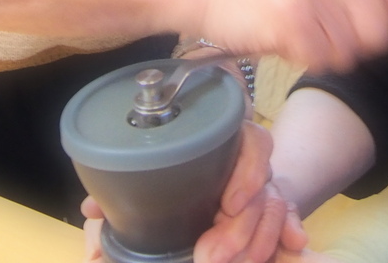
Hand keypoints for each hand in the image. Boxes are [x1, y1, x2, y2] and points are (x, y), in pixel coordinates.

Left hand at [81, 123, 314, 262]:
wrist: (213, 158)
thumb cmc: (177, 159)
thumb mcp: (153, 166)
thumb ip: (124, 188)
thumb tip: (93, 212)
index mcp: (225, 138)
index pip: (250, 142)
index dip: (246, 172)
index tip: (229, 204)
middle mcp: (250, 159)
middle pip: (263, 186)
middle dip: (240, 229)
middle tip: (212, 256)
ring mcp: (266, 182)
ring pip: (277, 205)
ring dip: (259, 239)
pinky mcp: (274, 206)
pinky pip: (292, 215)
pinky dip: (292, 230)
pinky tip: (294, 244)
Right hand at [187, 0, 387, 74]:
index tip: (373, 22)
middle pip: (382, 30)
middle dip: (356, 46)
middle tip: (324, 35)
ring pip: (350, 53)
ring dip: (324, 54)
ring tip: (297, 33)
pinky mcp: (290, 17)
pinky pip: (320, 61)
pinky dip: (301, 60)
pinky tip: (281, 39)